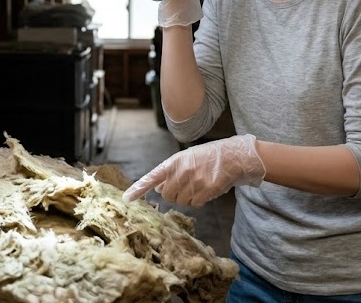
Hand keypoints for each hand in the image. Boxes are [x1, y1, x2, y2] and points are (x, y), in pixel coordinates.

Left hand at [122, 134, 266, 206]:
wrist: (234, 155)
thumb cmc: (209, 157)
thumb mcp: (186, 159)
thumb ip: (170, 173)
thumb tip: (157, 188)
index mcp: (174, 162)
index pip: (152, 177)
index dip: (138, 189)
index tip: (127, 199)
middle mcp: (181, 171)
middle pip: (167, 195)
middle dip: (174, 194)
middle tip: (186, 185)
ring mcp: (193, 181)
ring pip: (181, 201)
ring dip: (189, 197)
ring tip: (199, 184)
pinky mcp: (206, 190)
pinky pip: (196, 204)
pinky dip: (200, 200)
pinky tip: (207, 188)